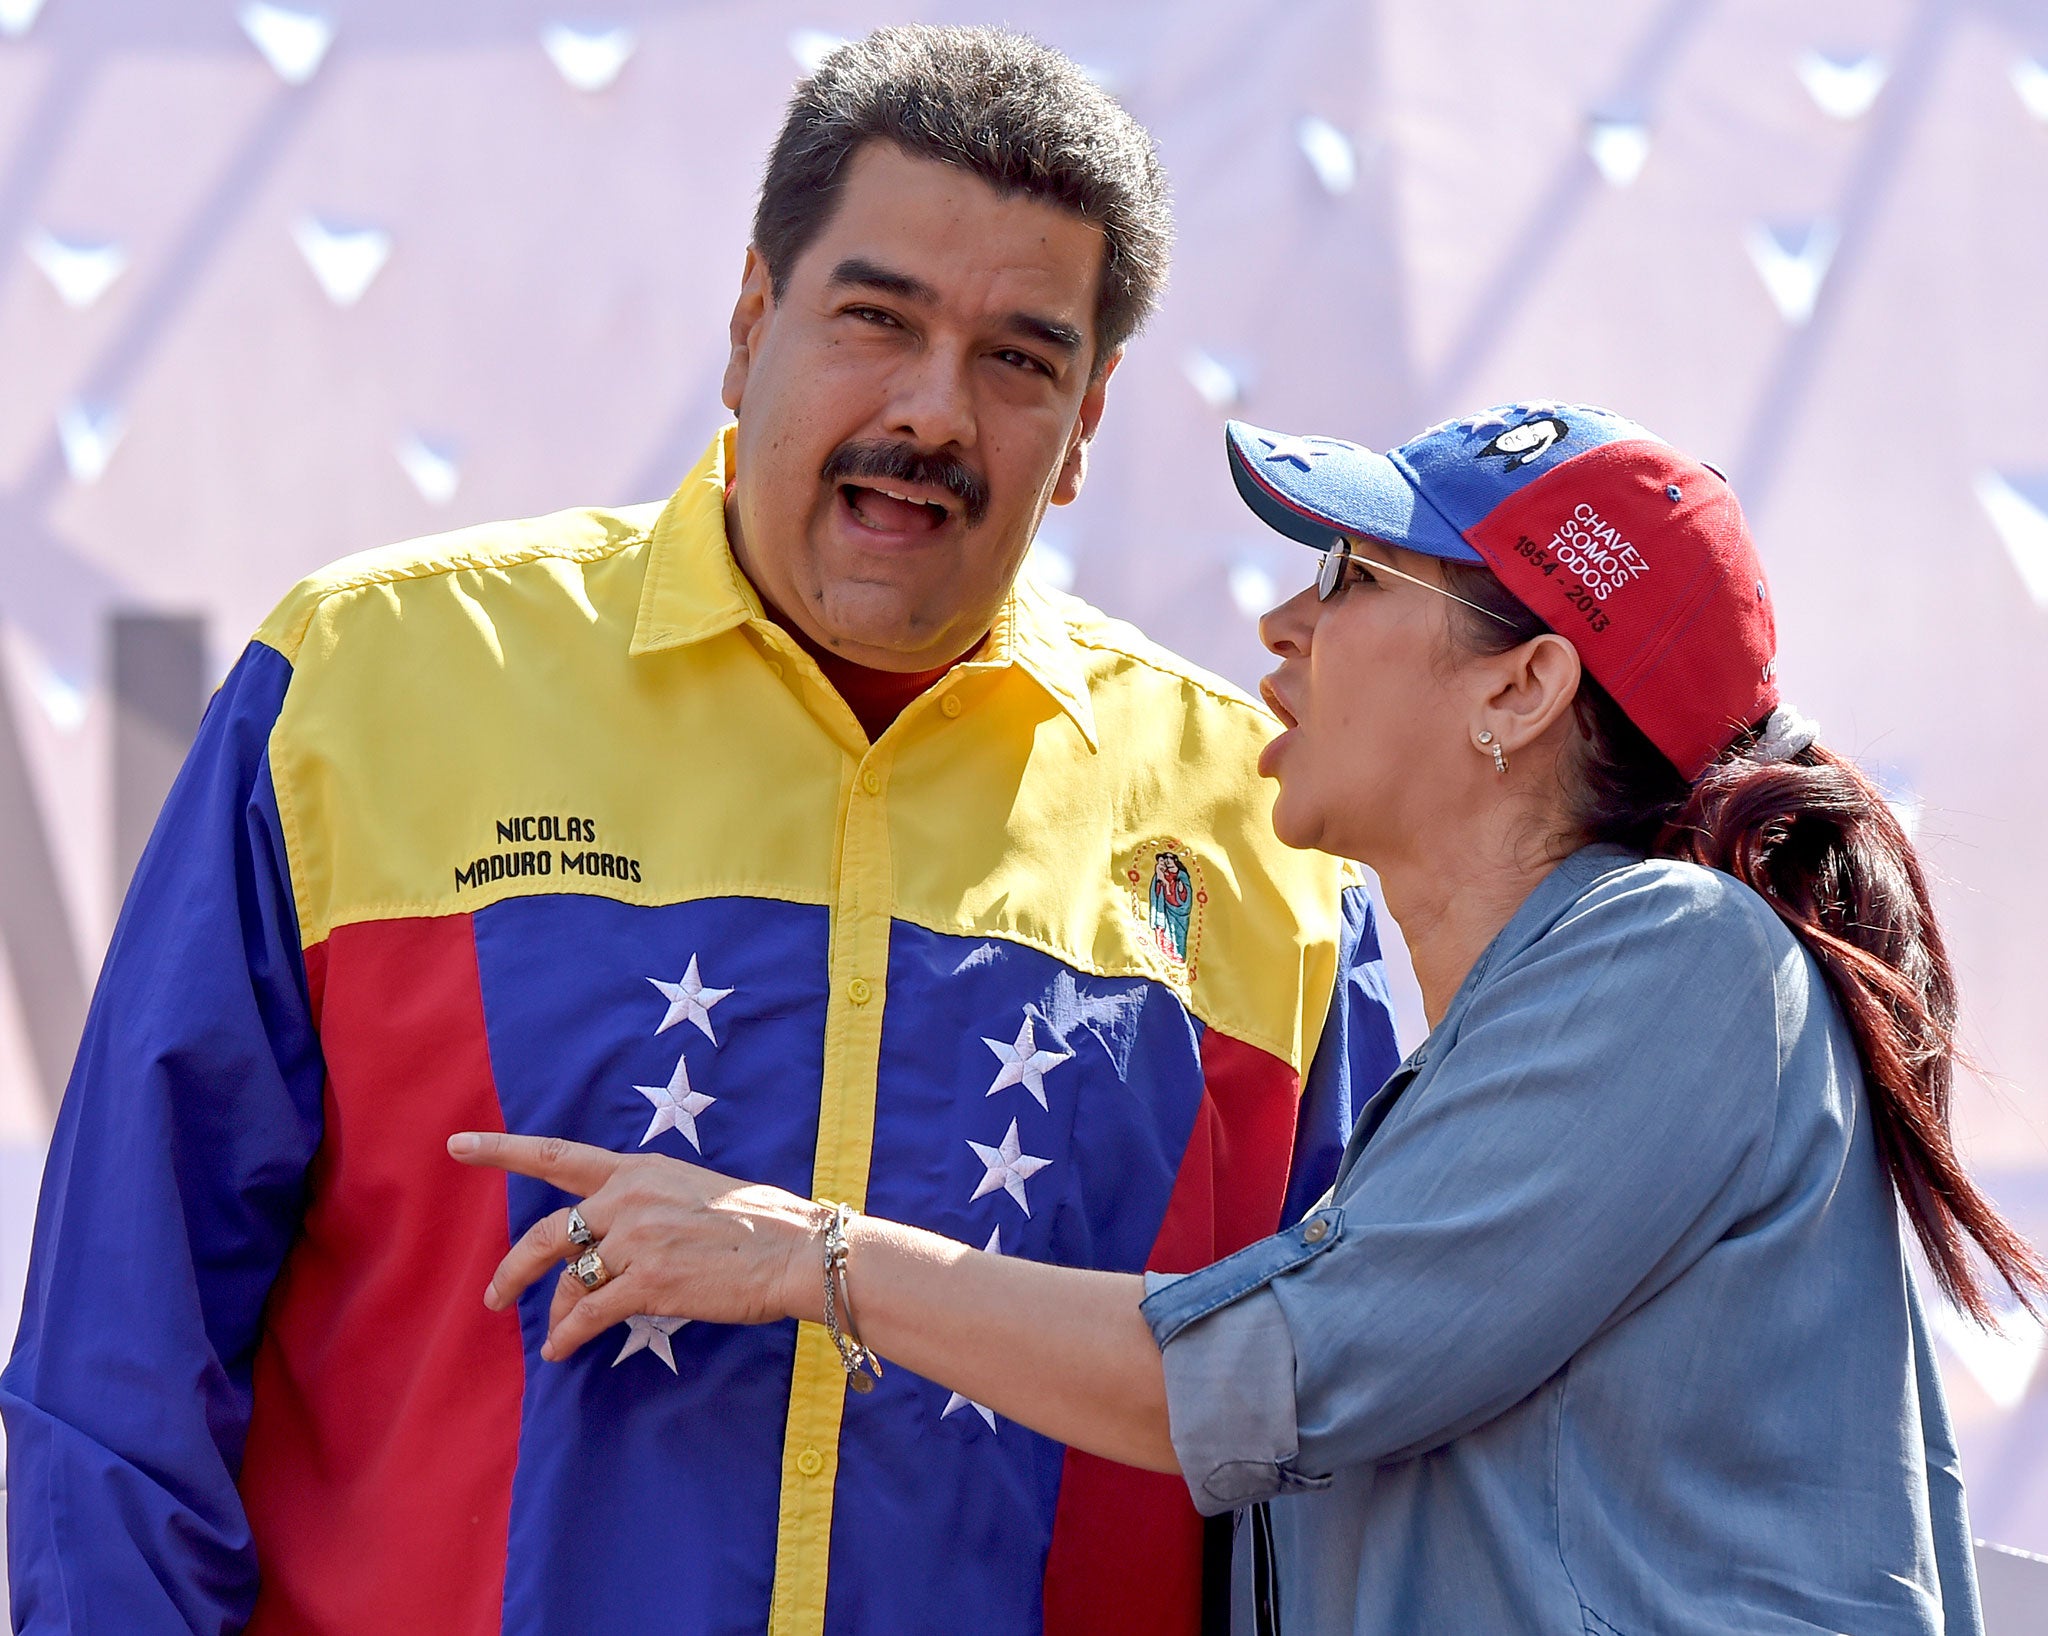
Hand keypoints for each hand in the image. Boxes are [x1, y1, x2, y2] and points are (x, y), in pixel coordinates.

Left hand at [446, 1131, 828, 1362]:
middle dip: (513, 1269)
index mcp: (639, 1170)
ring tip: (551, 1335)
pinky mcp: (647, 1283)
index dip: (502, 1150)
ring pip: (568, 1280)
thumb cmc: (759, 1223)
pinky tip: (561, 1350)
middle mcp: (629, 1199)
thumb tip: (614, 1238)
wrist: (796, 1250)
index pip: (558, 1155)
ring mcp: (636, 1241)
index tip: (458, 1145)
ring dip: (554, 1312)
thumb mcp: (694, 1190)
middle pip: (549, 1234)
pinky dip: (567, 1336)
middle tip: (494, 1294)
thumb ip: (647, 1204)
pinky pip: (587, 1314)